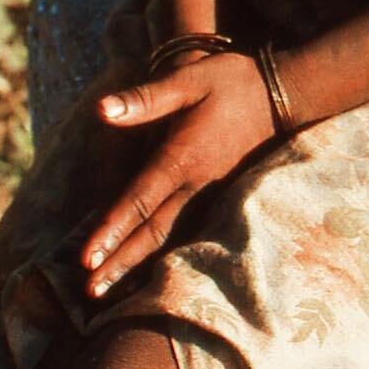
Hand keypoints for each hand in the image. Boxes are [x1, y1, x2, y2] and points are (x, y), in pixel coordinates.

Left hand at [81, 51, 275, 297]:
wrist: (282, 93)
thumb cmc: (231, 81)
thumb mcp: (188, 79)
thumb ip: (146, 98)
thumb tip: (102, 109)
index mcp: (182, 157)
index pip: (140, 200)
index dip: (112, 229)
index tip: (87, 257)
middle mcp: (196, 183)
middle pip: (153, 231)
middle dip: (121, 261)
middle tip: (91, 289)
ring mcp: (212, 192)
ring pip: (172, 237)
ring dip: (141, 263)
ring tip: (113, 288)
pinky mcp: (223, 194)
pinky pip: (190, 229)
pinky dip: (168, 252)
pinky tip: (153, 265)